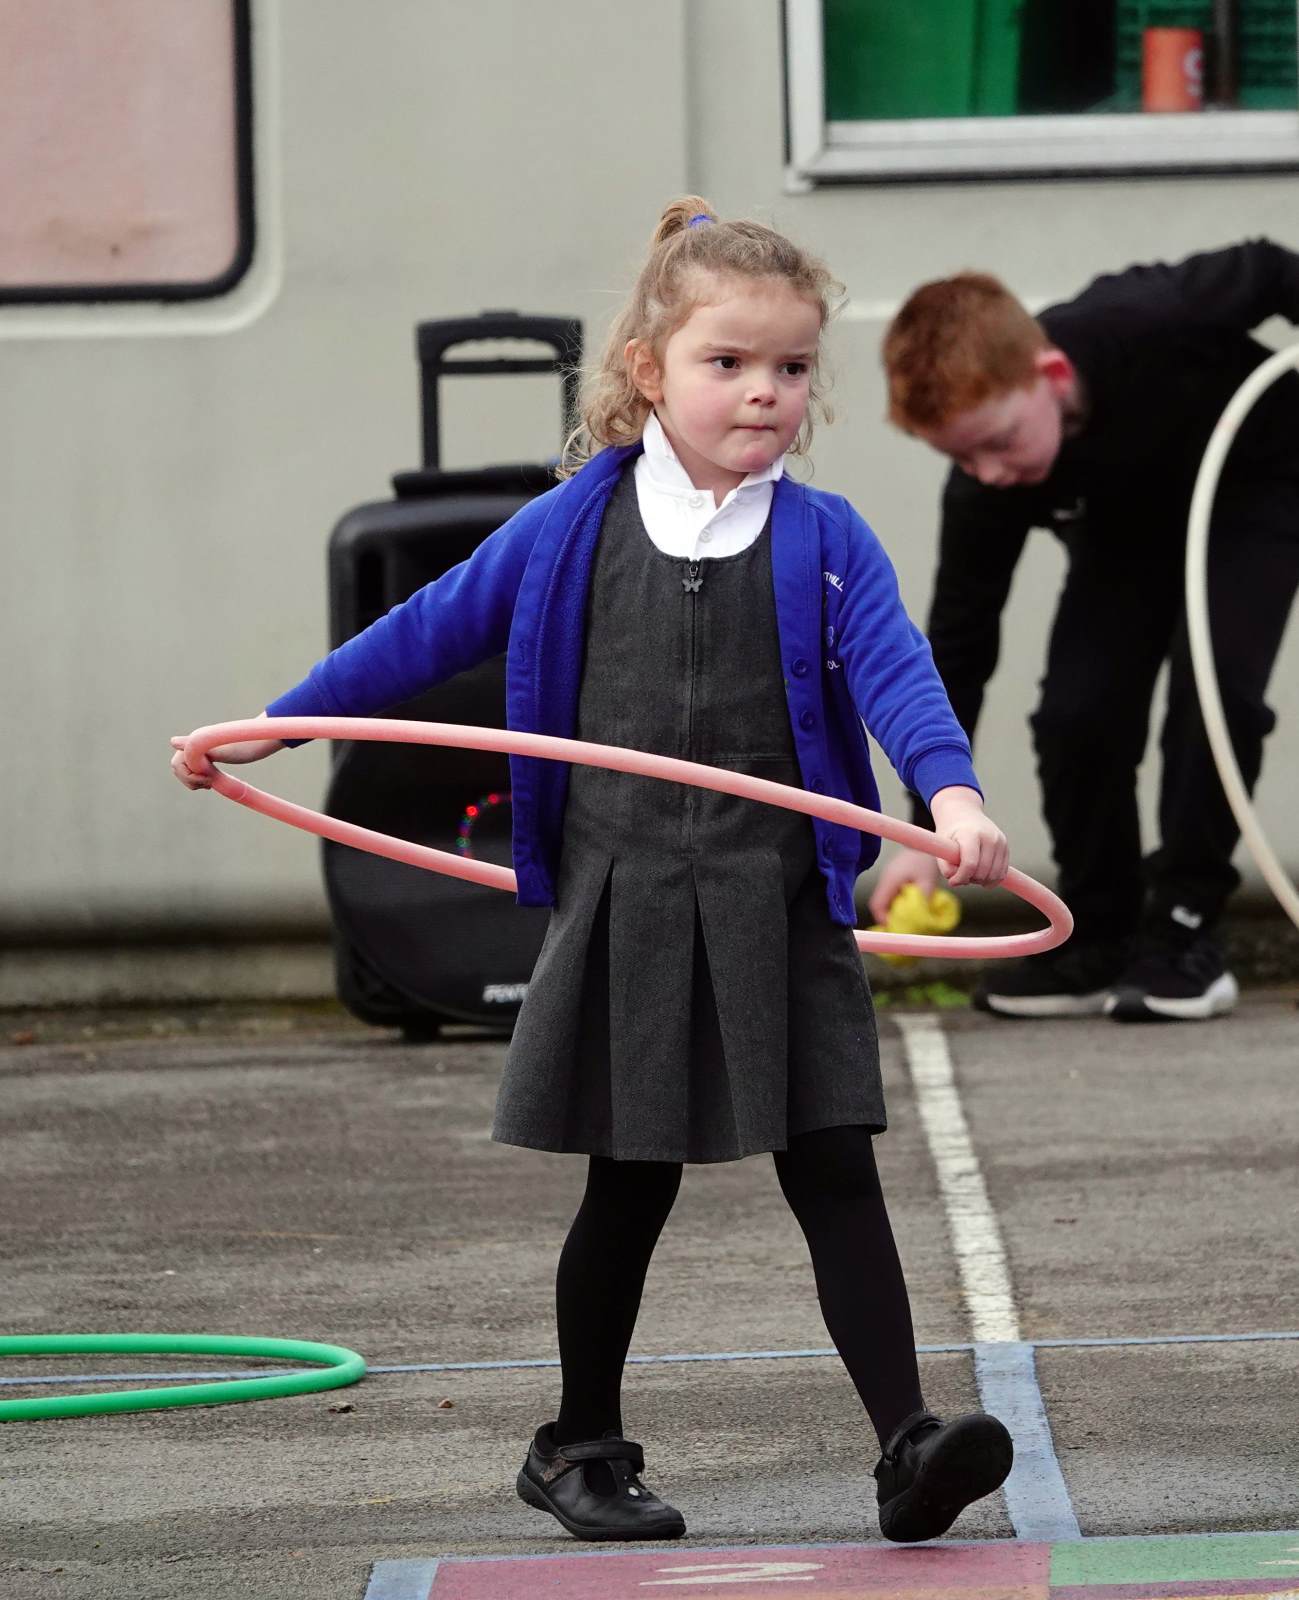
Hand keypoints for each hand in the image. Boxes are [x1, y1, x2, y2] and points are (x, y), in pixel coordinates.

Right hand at [169, 717, 283, 790]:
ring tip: (211, 784)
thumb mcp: (222, 750)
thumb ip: (197, 746)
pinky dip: (200, 780)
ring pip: (186, 772)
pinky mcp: (210, 758)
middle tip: (210, 784)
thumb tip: (172, 742)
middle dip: (190, 780)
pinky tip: (212, 782)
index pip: (177, 764)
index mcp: (195, 743)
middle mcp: (195, 746)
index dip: (188, 776)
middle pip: (178, 769)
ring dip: (194, 782)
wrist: (263, 740)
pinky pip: (196, 772)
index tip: (208, 779)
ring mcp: (202, 753)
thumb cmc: (245, 745)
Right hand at [868, 849, 939, 922]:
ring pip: (883, 901)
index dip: (883, 919)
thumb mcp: (927, 882)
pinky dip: (895, 903)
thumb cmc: (925, 862)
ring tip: (905, 917)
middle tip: (901, 925)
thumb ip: (922, 900)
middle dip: (888, 917)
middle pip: (878, 905)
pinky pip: (889, 895)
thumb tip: (918, 918)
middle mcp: (884, 880)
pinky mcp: (891, 879)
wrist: (923, 845)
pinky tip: (907, 905)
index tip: (895, 926)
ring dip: (892, 911)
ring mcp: (886, 879)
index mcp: (890, 881)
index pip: (877, 905)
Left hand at [928, 785, 1009, 889]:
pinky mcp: (1006, 847)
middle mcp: (989, 837)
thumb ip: (945, 866)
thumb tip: (956, 881)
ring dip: (981, 881)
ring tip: (970, 875)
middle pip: (983, 871)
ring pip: (994, 875)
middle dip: (970, 879)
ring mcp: (1000, 841)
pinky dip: (992, 880)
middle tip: (960, 876)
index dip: (961, 877)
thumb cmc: (950, 832)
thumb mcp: (941, 846)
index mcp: (970, 834)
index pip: (970, 864)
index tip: (952, 882)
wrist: (964, 813)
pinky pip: (1002, 872)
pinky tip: (981, 876)